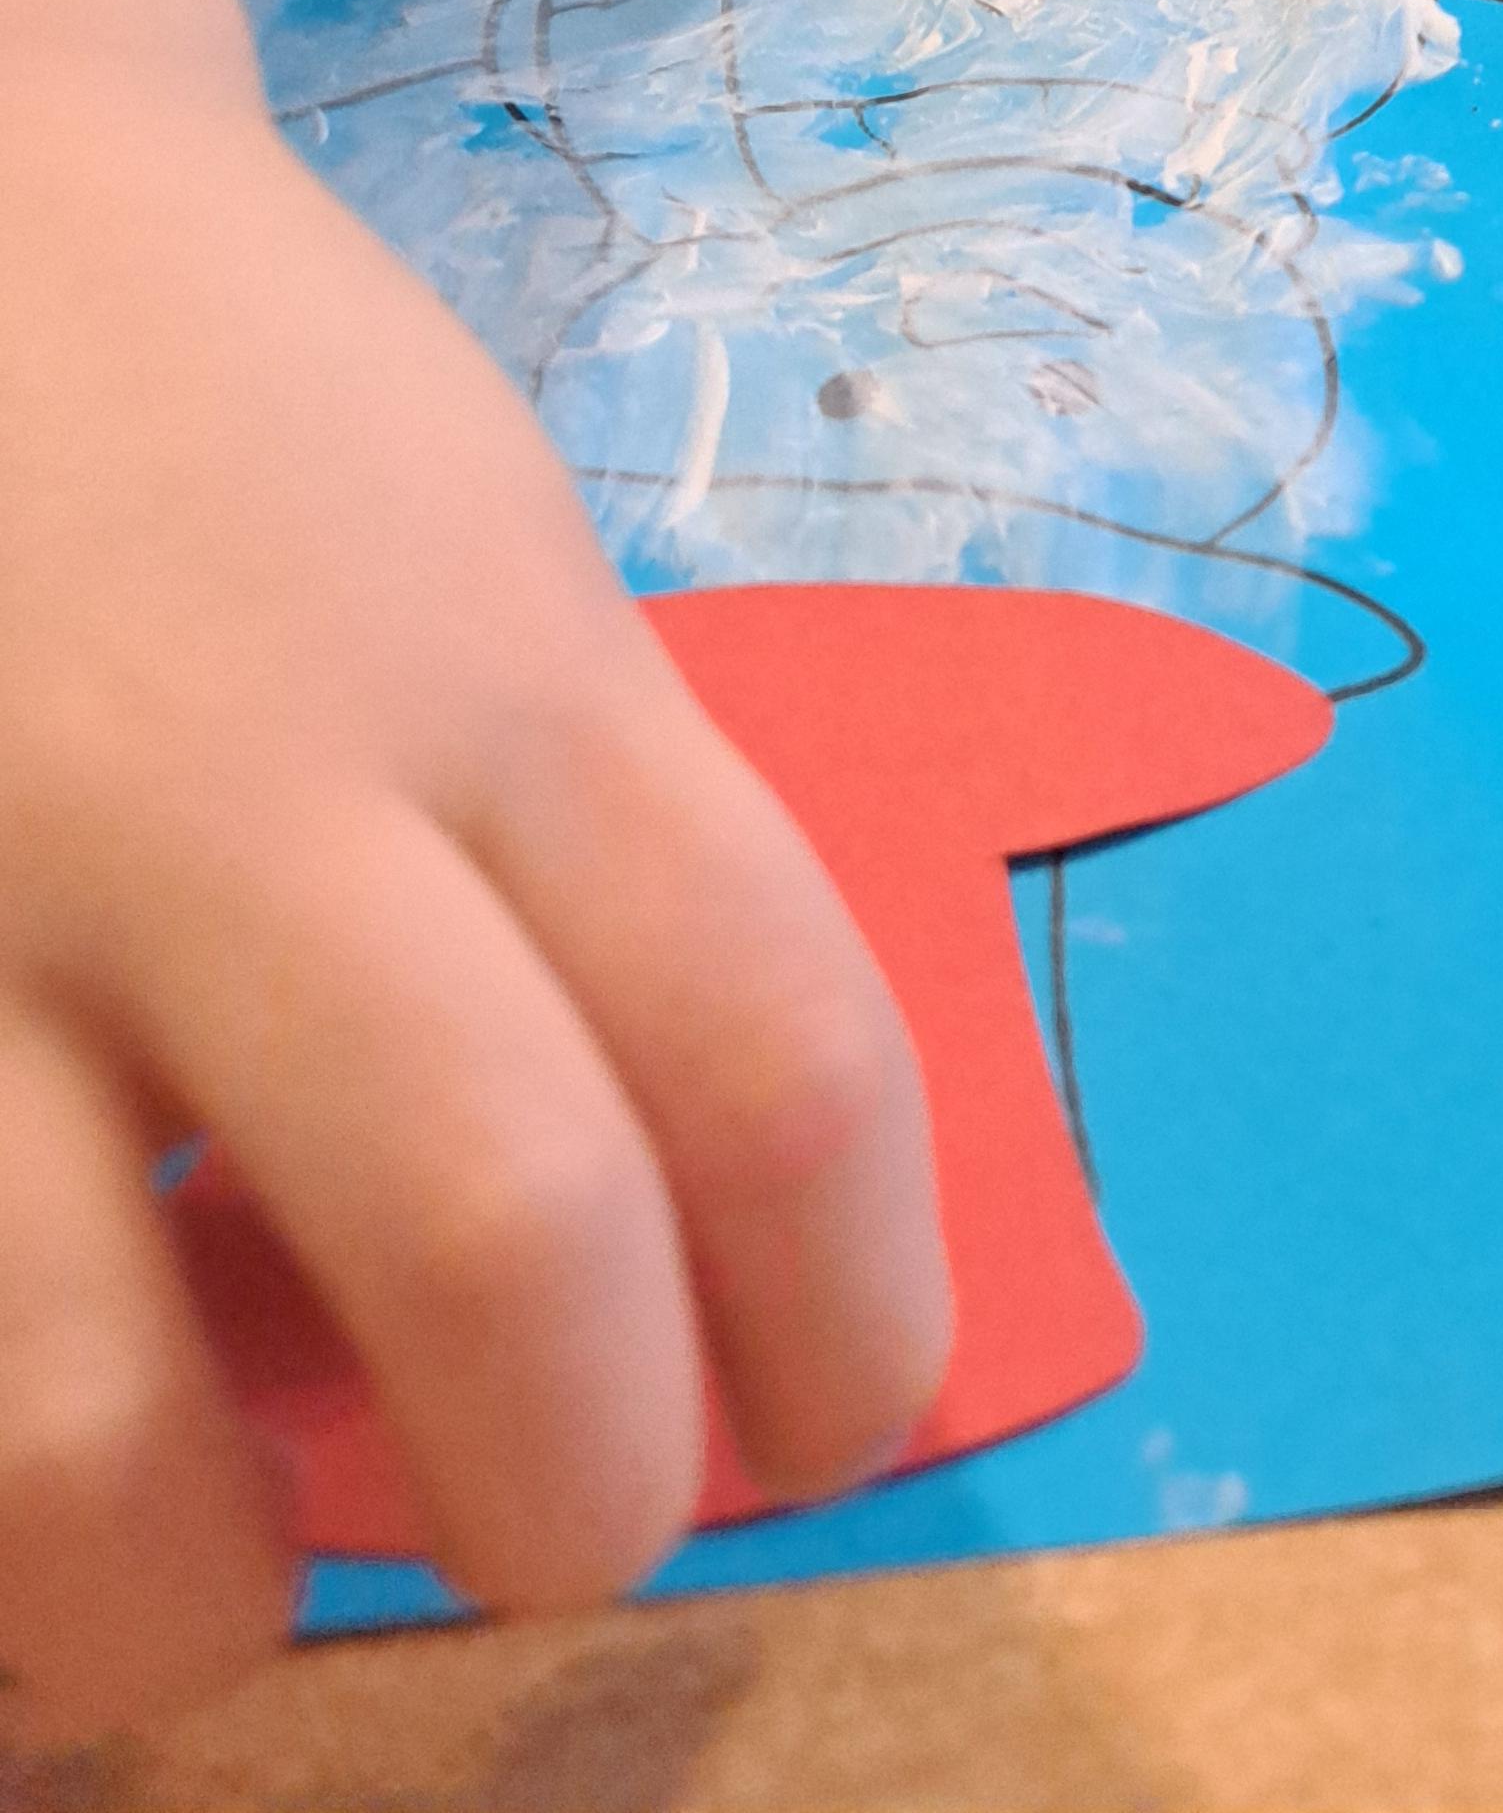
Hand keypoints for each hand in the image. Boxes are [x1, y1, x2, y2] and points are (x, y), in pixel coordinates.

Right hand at [0, 0, 948, 1740]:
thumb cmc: (251, 442)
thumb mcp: (495, 583)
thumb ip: (586, 869)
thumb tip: (669, 1269)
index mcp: (508, 681)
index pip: (779, 1050)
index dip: (861, 1317)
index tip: (846, 1434)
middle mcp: (250, 794)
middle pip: (504, 1232)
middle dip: (576, 1499)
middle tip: (564, 1541)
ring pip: (84, 1430)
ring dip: (193, 1619)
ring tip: (224, 1604)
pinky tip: (27, 1480)